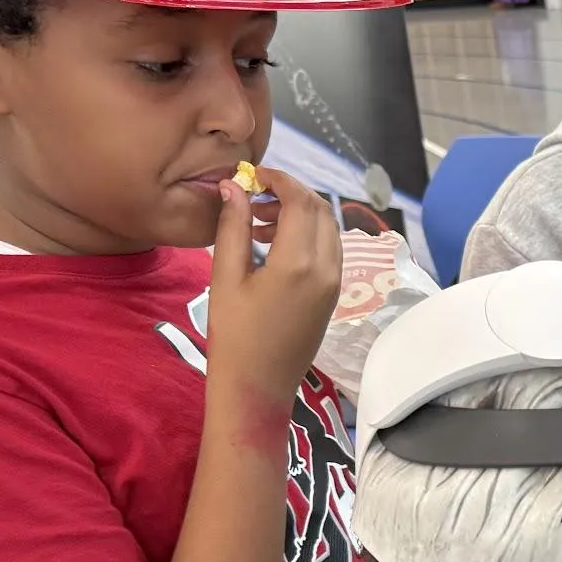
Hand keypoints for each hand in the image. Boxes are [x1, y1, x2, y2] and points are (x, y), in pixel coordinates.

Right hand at [207, 167, 340, 411]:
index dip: (280, 180)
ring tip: (257, 223)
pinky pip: (329, 251)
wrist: (258, 387)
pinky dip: (307, 237)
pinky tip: (273, 245)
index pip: (301, 201)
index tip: (253, 175)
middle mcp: (327, 269)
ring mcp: (335, 284)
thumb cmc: (233, 336)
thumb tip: (233, 186)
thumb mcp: (226, 277)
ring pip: (328, 230)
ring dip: (299, 215)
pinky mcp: (333, 295)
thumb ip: (233, 227)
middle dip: (290, 194)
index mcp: (300, 263)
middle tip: (253, 197)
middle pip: (320, 211)